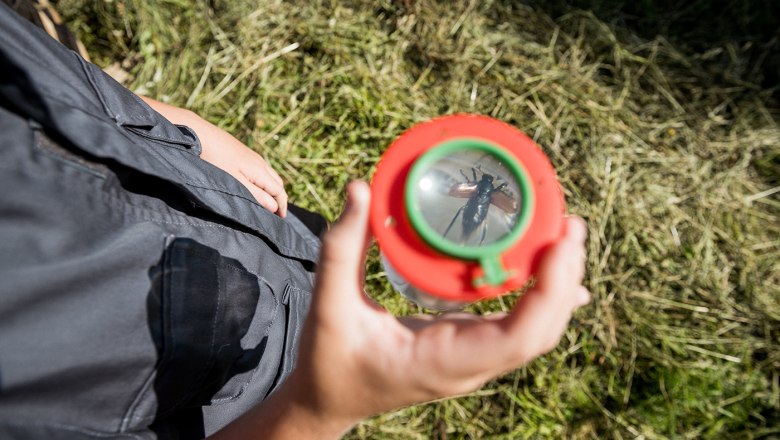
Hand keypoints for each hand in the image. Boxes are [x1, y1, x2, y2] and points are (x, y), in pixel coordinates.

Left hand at [140, 97, 287, 216]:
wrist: (200, 134)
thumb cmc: (215, 160)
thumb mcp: (235, 182)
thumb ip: (256, 195)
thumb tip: (274, 207)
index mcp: (260, 171)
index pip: (279, 191)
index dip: (282, 206)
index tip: (281, 220)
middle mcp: (260, 163)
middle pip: (278, 183)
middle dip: (279, 198)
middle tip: (276, 214)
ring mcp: (253, 157)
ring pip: (270, 176)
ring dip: (272, 190)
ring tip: (267, 202)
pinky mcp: (244, 153)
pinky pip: (262, 170)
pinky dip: (265, 182)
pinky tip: (255, 186)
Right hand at [213, 181, 589, 438]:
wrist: (329, 399)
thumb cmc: (329, 360)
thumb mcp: (328, 305)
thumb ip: (340, 249)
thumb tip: (359, 189)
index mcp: (442, 361)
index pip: (516, 338)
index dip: (547, 293)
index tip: (560, 246)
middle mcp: (468, 365)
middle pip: (540, 332)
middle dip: (563, 280)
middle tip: (570, 225)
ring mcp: (472, 360)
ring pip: (536, 331)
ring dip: (557, 286)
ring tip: (566, 236)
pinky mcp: (469, 348)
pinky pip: (518, 326)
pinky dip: (540, 296)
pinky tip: (553, 271)